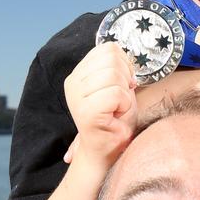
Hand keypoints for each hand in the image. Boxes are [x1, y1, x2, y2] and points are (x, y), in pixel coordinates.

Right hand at [64, 43, 137, 167]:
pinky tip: (117, 116)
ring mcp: (76, 96)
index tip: (124, 85)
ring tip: (118, 108)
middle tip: (121, 100)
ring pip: (114, 75)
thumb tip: (122, 53)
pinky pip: (116, 94)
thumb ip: (116, 67)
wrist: (107, 150)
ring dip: (125, 94)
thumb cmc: (117, 119)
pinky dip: (125, 105)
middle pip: (112, 59)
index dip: (125, 65)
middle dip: (126, 79)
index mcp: (79, 73)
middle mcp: (73, 82)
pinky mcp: (85, 111)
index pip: (109, 48)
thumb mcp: (118, 85)